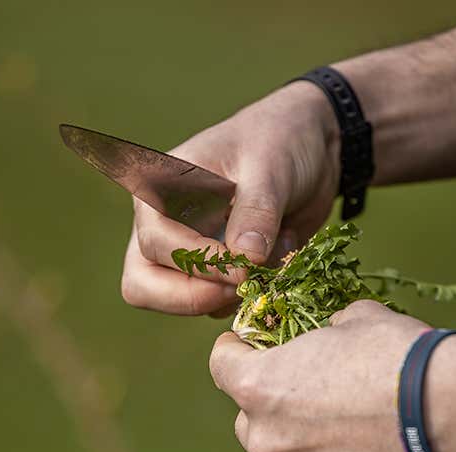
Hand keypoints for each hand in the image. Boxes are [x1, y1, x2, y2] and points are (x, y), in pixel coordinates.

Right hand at [121, 81, 338, 315]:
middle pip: (143, 286)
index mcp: (159, 192)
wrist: (312, 151)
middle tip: (243, 287)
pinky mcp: (216, 274)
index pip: (156, 243)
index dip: (197, 263)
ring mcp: (187, 254)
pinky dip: (252, 292)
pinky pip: (220, 305)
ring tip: (275, 251)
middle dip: (193, 297)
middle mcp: (162, 227)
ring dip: (231, 293)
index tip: (244, 268)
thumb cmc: (278, 142)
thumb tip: (244, 260)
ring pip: (180, 303)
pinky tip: (280, 254)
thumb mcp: (270, 167)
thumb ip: (256, 211)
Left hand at [208, 300, 434, 451]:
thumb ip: (326, 332)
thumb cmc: (399, 354)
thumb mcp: (356, 319)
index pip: (221, 365)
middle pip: (250, 420)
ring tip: (354, 430)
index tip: (253, 347)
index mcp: (258, 386)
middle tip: (314, 394)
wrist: (448, 411)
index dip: (238, 351)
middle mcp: (265, 438)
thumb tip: (330, 336)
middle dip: (273, 406)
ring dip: (306, 445)